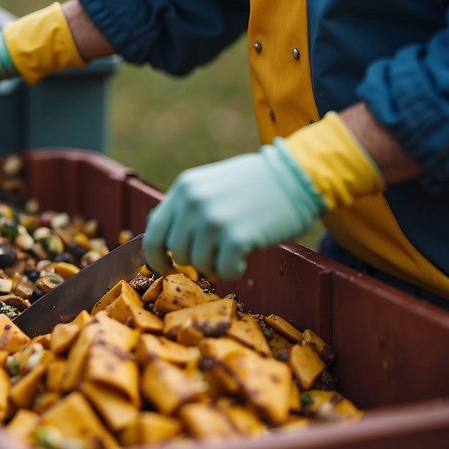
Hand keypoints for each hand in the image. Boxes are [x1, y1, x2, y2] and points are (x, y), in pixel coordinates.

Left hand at [143, 142, 325, 280]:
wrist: (295, 176)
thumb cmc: (255, 184)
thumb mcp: (210, 185)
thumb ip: (187, 209)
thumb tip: (167, 245)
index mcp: (184, 188)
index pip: (153, 231)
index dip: (156, 256)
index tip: (166, 267)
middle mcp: (193, 202)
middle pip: (175, 251)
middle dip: (192, 262)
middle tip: (213, 259)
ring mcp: (213, 219)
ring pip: (197, 264)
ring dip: (214, 266)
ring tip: (231, 253)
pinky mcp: (236, 236)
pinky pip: (223, 270)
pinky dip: (232, 271)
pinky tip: (243, 259)